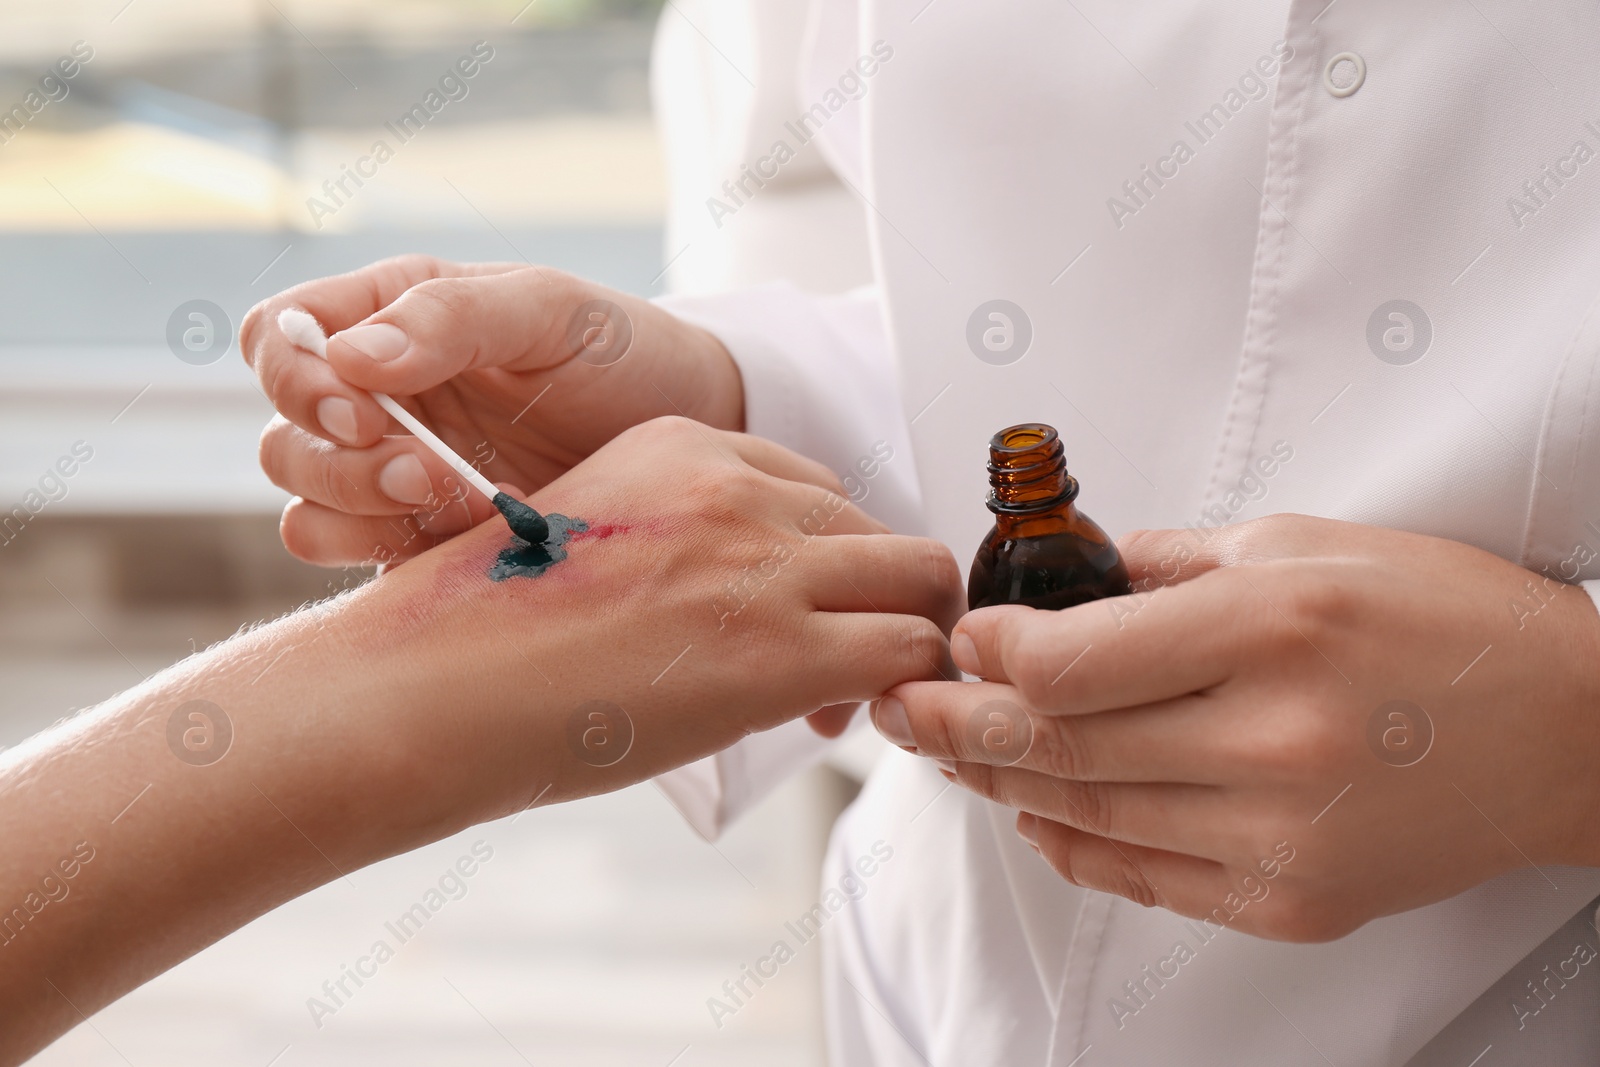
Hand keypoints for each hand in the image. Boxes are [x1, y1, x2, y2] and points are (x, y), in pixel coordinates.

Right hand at [0, 417, 961, 1060]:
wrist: (426, 691)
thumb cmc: (478, 635)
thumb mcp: (577, 539)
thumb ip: (663, 543)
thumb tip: (712, 605)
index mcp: (678, 445)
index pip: (812, 486)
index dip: (821, 555)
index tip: (799, 608)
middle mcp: (734, 487)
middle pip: (875, 527)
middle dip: (872, 594)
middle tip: (837, 662)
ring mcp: (763, 564)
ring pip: (921, 577)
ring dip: (905, 635)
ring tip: (853, 693)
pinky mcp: (781, 649)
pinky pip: (908, 649)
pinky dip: (905, 689)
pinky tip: (843, 721)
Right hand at [241, 256, 742, 565]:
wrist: (690, 434)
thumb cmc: (619, 353)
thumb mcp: (550, 313)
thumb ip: (453, 319)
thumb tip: (351, 355)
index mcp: (387, 318)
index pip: (277, 337)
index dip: (295, 378)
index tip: (364, 410)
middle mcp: (373, 399)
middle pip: (283, 437)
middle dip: (341, 462)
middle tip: (426, 471)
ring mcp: (392, 475)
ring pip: (306, 507)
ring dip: (362, 513)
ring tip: (464, 502)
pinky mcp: (420, 541)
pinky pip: (361, 560)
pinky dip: (397, 554)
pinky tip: (478, 536)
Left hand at [875, 514, 1599, 941]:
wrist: (1569, 734)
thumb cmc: (1445, 622)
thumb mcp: (1308, 544)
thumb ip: (1176, 564)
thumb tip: (1075, 584)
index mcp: (1270, 627)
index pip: (1068, 660)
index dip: (988, 652)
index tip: (963, 637)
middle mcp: (1270, 738)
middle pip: (1055, 745)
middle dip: (954, 725)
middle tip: (901, 706)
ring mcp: (1280, 834)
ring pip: (1084, 813)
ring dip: (1000, 782)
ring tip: (951, 751)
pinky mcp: (1290, 900)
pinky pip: (1141, 877)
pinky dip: (1072, 842)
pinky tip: (1033, 811)